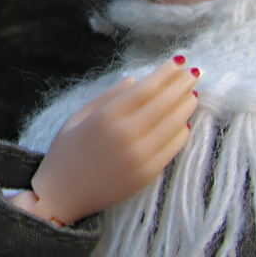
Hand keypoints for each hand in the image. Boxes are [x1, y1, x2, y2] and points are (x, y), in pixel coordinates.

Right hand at [15, 58, 198, 224]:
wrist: (61, 195)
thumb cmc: (65, 152)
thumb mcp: (78, 116)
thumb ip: (108, 96)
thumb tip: (135, 80)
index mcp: (106, 117)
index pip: (146, 89)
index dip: (166, 73)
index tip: (179, 60)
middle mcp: (125, 135)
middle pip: (164, 103)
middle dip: (182, 85)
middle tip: (194, 73)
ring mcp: (139, 157)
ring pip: (173, 125)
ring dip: (186, 107)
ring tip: (192, 94)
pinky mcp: (146, 175)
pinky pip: (172, 149)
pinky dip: (182, 133)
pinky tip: (184, 122)